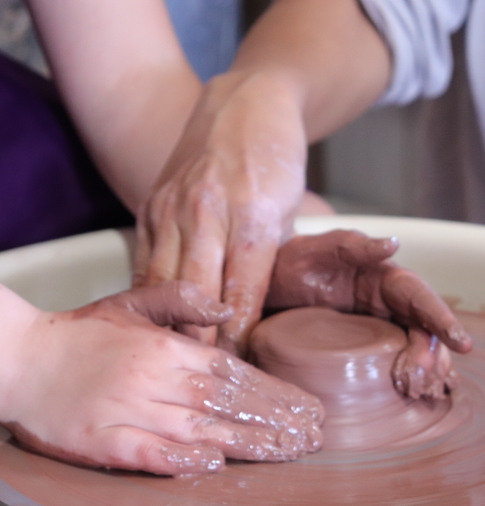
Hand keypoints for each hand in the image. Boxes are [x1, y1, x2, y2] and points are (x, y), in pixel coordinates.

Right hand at [3, 282, 322, 474]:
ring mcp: (128, 410)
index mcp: (167, 347)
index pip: (235, 372)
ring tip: (288, 451)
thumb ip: (181, 300)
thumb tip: (225, 307)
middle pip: (227, 401)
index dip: (275, 392)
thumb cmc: (83, 333)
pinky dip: (181, 458)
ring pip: (199, 427)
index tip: (307, 407)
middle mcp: (155, 378)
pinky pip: (148, 452)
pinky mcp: (102, 440)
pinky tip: (215, 462)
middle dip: (276, 420)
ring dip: (248, 442)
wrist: (21, 357)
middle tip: (313, 435)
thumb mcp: (134, 302)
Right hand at [132, 70, 309, 355]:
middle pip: (197, 293)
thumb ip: (272, 258)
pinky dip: (151, 293)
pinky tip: (157, 320)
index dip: (240, 335)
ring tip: (179, 359)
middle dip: (202, 339)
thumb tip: (254, 308)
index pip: (243, 292)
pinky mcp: (150, 205)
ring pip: (162, 281)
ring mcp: (173, 207)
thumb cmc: (277, 159)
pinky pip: (145, 261)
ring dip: (171, 322)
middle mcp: (207, 211)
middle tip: (208, 376)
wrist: (245, 102)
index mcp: (252, 216)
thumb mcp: (291, 210)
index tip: (240, 367)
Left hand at [265, 230, 472, 397]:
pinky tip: (425, 396)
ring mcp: (380, 327)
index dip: (442, 319)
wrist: (264, 286)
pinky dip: (415, 378)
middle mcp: (389, 303)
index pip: (420, 297)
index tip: (461, 344)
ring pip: (417, 349)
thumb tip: (393, 244)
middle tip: (423, 383)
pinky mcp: (368, 349)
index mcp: (383, 278)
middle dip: (432, 356)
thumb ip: (353, 246)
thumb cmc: (290, 262)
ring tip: (427, 393)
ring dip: (428, 371)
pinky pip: (399, 362)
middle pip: (423, 330)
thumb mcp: (317, 249)